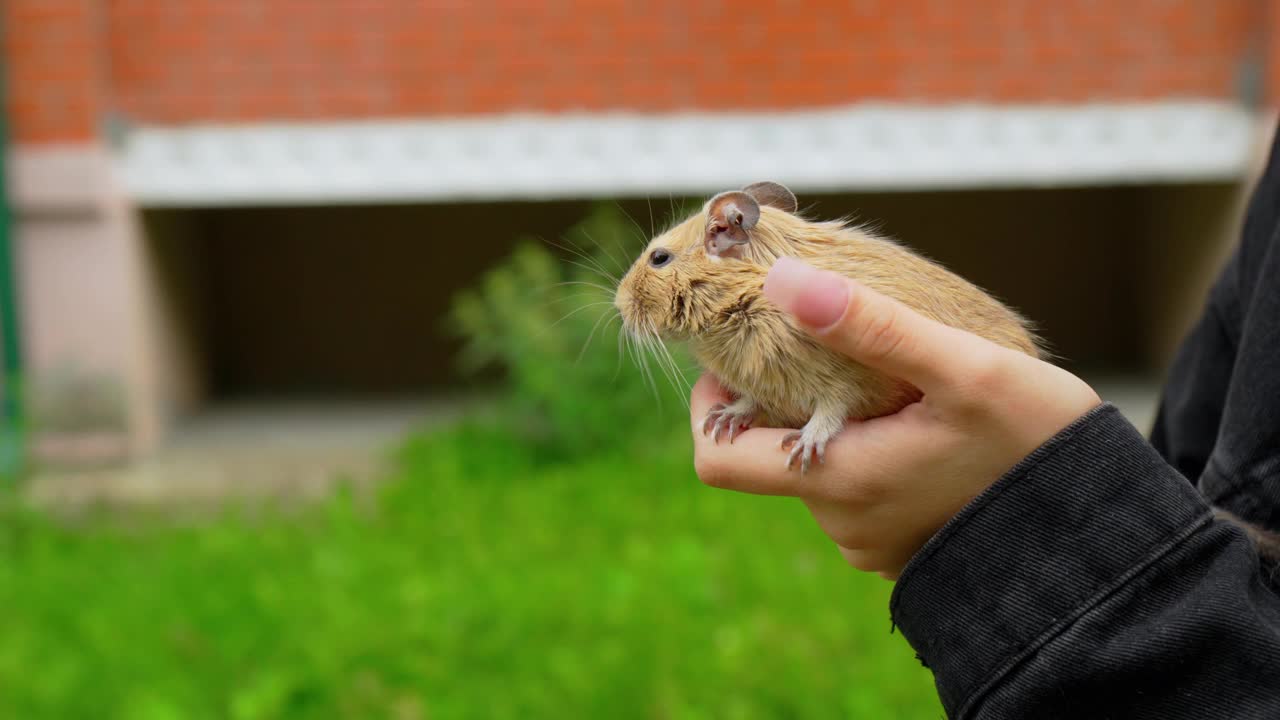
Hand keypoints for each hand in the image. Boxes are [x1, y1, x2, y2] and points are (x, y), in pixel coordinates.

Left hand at [690, 257, 1100, 578]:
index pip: (718, 457)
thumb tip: (783, 281)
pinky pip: (861, 492)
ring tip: (892, 385)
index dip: (710, 407)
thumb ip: (872, 325)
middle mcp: (844, 523)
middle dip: (788, 400)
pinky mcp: (906, 548)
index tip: (735, 362)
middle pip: (771, 456)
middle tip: (831, 348)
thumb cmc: (1042, 450)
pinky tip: (920, 423)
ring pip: (820, 470)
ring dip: (836, 424)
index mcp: (840, 481)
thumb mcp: (965, 370)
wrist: (1108, 537)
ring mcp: (874, 544)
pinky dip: (870, 453)